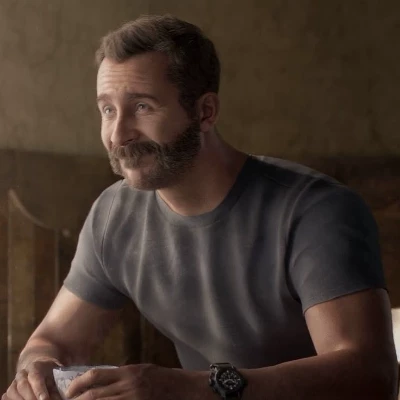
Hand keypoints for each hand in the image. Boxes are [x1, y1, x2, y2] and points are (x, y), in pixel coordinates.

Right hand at [2, 360, 61, 399]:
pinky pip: (7, 397)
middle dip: (31, 397)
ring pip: (13, 392)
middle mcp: (23, 373)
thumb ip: (57, 384)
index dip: (39, 389)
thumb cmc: (50, 374)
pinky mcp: (9, 391)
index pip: (36, 376)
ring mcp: (14, 382)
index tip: (44, 399)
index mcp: (36, 366)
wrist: (39, 369)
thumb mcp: (56, 375)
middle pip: (23, 385)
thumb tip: (62, 396)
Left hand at [65, 364, 206, 399]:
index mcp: (128, 371)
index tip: (68, 391)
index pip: (95, 375)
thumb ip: (122, 376)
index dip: (77, 384)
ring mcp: (133, 399)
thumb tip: (100, 382)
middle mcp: (128, 385)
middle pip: (94, 395)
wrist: (184, 389)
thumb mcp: (141, 370)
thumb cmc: (162, 378)